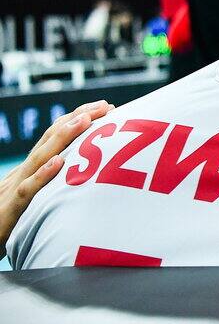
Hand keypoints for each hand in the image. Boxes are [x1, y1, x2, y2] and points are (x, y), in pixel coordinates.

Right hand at [0, 100, 112, 248]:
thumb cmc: (9, 218)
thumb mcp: (32, 194)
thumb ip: (50, 182)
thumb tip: (80, 168)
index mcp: (31, 168)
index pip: (55, 137)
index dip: (78, 119)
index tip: (105, 106)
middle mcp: (25, 171)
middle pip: (51, 139)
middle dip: (78, 119)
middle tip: (104, 105)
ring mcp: (17, 185)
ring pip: (41, 157)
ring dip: (63, 137)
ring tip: (84, 120)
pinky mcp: (12, 207)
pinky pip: (28, 188)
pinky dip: (43, 174)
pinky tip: (59, 162)